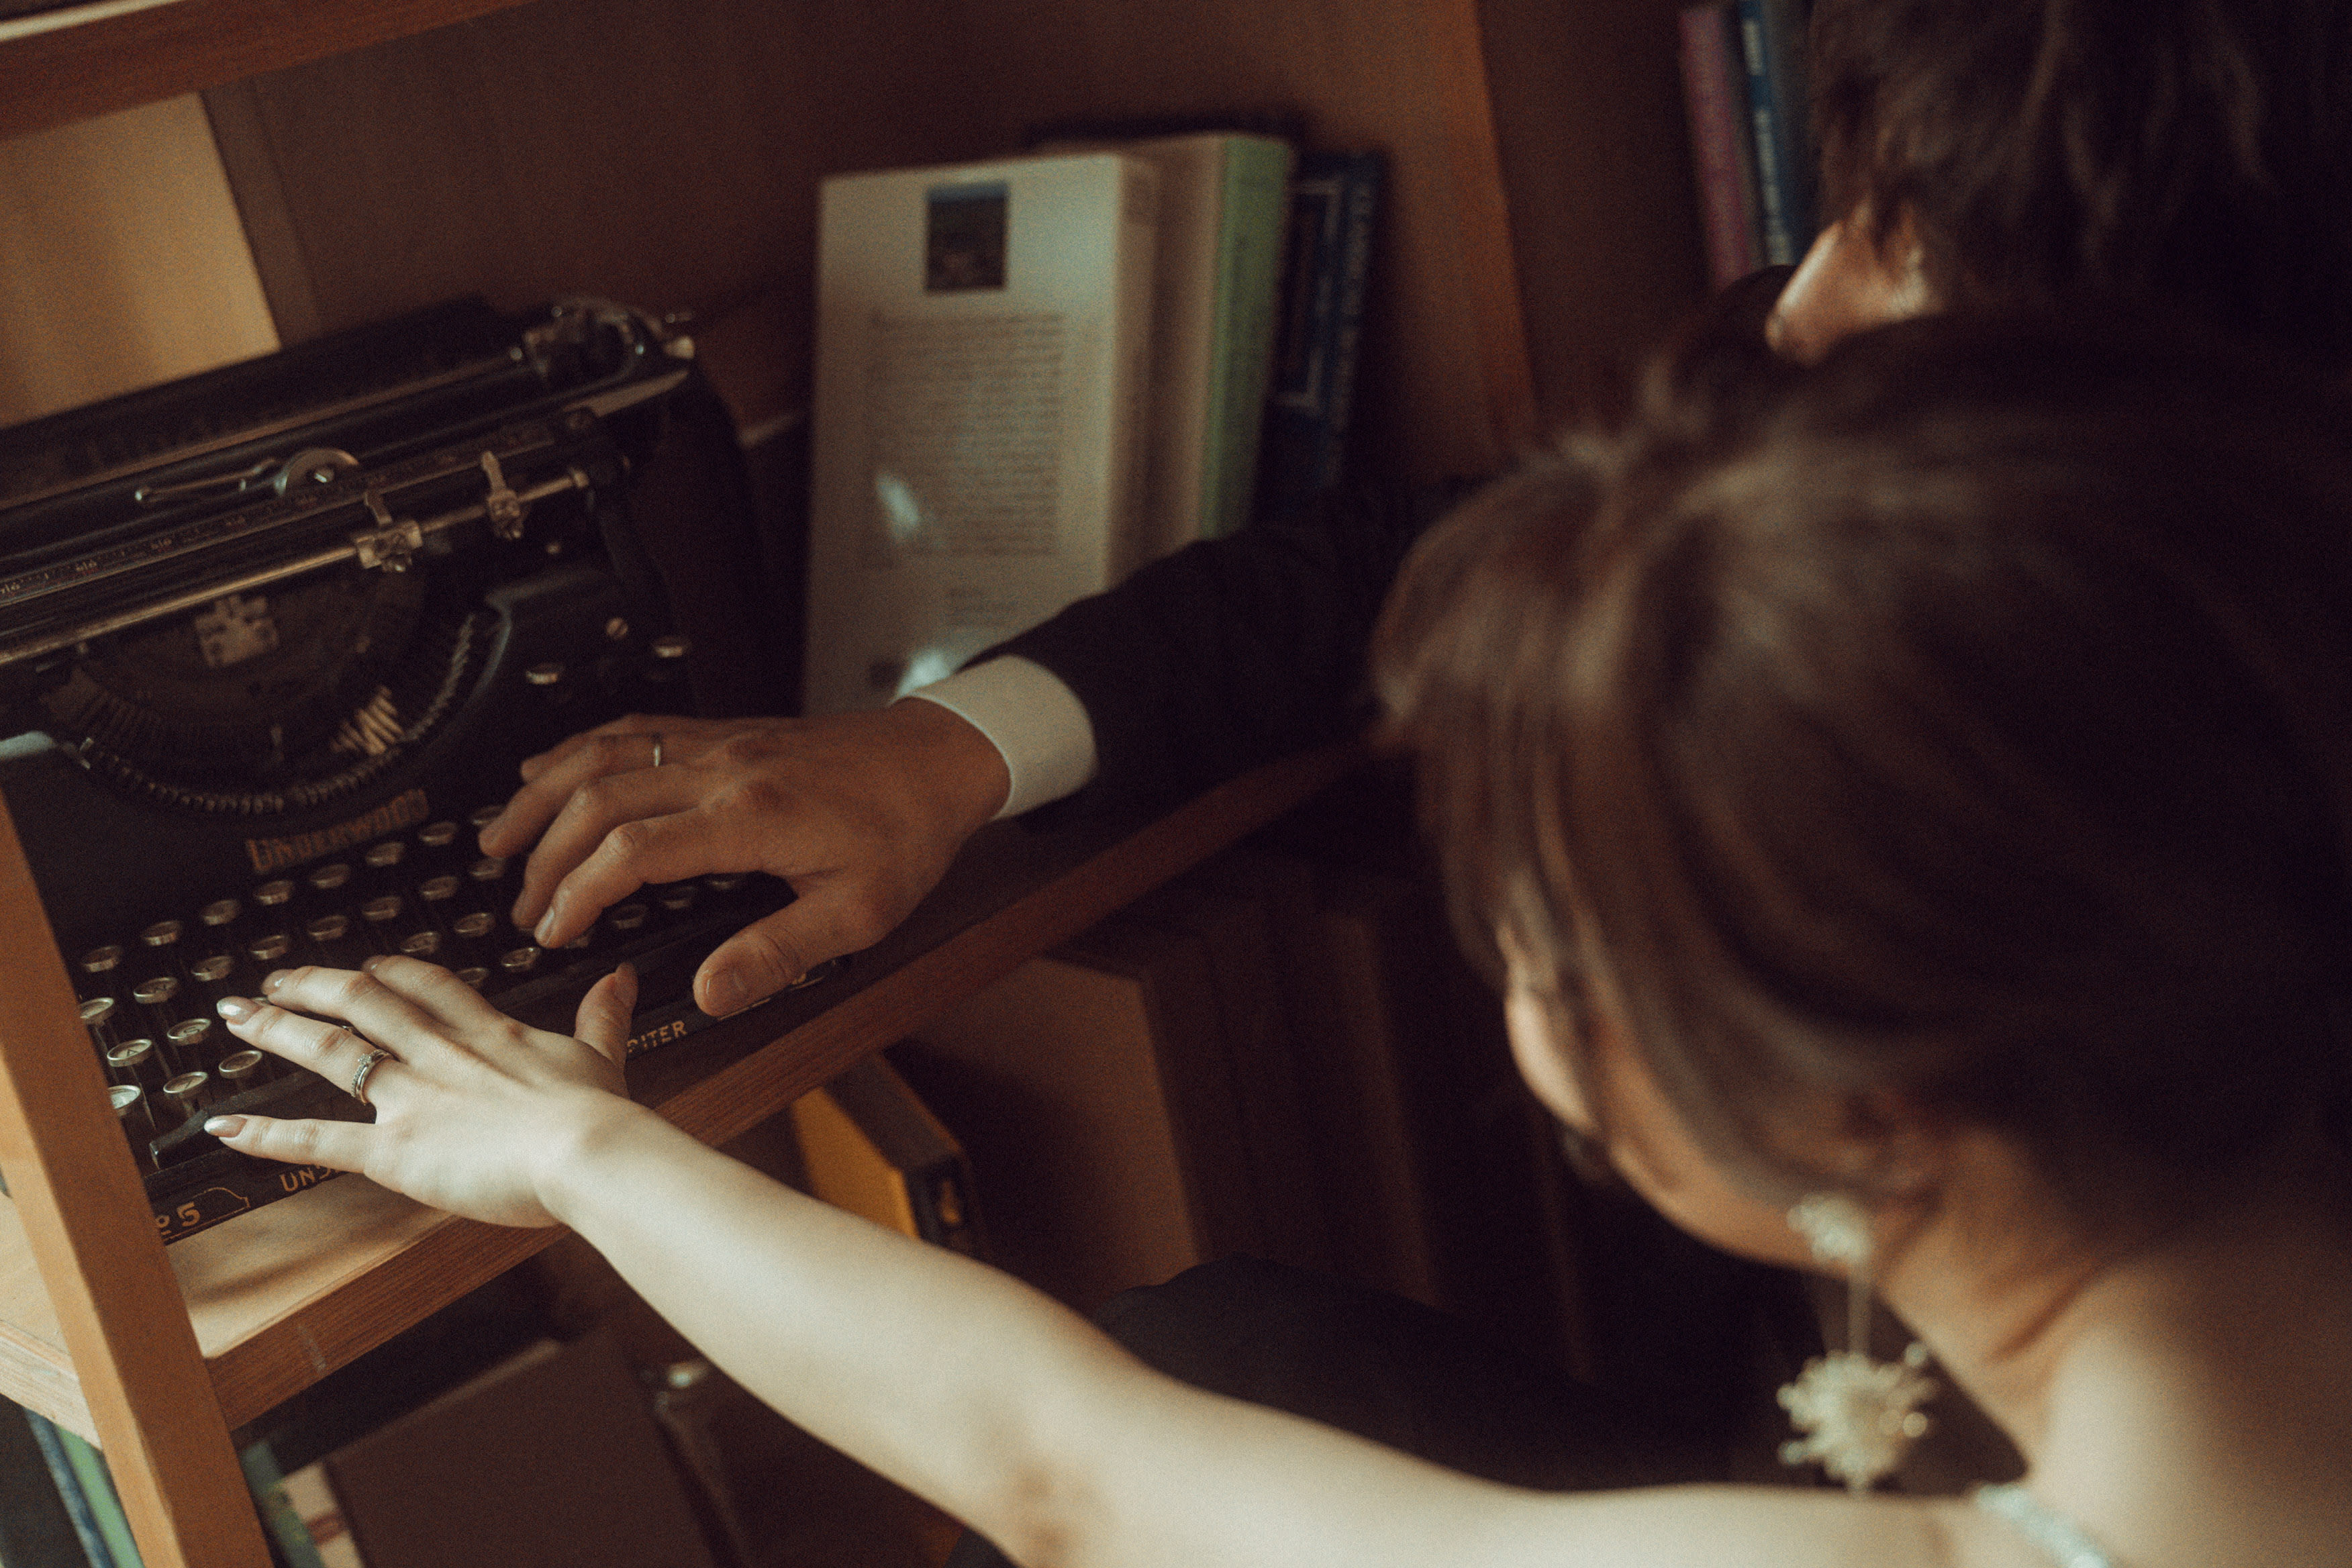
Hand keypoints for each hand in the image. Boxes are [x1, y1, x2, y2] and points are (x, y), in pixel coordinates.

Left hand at [204, 957, 642, 1227]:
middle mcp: (439, 1055)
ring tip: (236, 1017)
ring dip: (278, 1031)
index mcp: (489, 1034)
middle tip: (273, 980)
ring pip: (332, 1051)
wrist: (589, 1152)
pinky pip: (320, 1139)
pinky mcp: (396, 1150)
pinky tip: (226, 1125)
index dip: (390, 973)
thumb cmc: (599, 1116)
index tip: (368, 965)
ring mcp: (412, 1098)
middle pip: (363, 1004)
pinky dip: (269, 1132)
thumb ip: (603, 1013)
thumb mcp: (603, 1054)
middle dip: (313, 987)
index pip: (427, 987)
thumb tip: (620, 976)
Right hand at [476, 703, 1011, 1015]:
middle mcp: (725, 770)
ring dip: (544, 792)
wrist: (940, 761)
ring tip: (499, 835)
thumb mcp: (859, 915)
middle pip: (601, 797)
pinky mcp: (726, 732)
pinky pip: (637, 729)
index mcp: (752, 817)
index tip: (552, 931)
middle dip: (545, 852)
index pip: (633, 852)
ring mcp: (722, 743)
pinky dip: (582, 749)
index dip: (579, 894)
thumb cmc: (907, 834)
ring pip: (606, 753)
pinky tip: (554, 768)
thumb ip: (779, 952)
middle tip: (517, 902)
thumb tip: (708, 993)